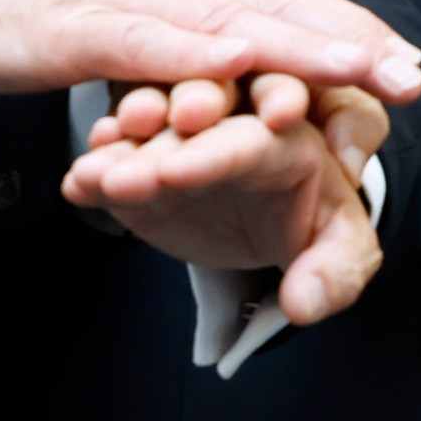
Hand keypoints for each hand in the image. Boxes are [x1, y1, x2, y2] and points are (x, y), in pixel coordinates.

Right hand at [0, 0, 420, 101]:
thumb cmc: (50, 0)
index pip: (290, 2)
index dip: (353, 31)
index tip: (412, 65)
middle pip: (276, 7)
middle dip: (349, 40)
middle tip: (412, 74)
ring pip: (225, 20)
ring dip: (295, 43)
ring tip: (356, 68)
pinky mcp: (83, 26)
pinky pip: (146, 41)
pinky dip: (195, 51)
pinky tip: (238, 63)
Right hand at [64, 75, 390, 324]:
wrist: (279, 230)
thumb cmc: (317, 230)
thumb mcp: (341, 253)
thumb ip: (332, 275)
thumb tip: (303, 303)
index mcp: (288, 136)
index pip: (254, 138)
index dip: (215, 152)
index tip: (176, 172)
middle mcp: (233, 123)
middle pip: (195, 117)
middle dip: (158, 139)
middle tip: (126, 162)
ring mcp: (185, 140)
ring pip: (150, 131)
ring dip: (121, 151)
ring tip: (94, 173)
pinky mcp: (149, 164)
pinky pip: (121, 159)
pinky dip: (99, 170)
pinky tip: (78, 183)